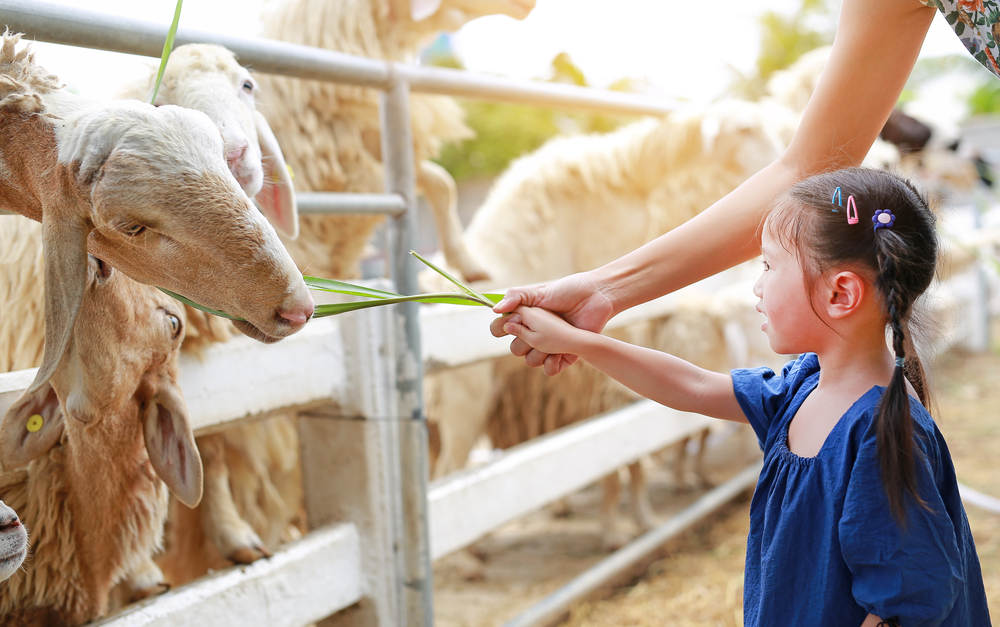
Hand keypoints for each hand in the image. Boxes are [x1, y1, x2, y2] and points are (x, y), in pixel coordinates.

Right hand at [491, 272, 613, 374]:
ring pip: (530, 361)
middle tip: (538, 327)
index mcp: (525, 317)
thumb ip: (515, 297)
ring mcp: (549, 345)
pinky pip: (550, 369)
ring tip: (554, 339)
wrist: (596, 297)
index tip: (511, 322)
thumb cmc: (568, 290)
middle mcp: (535, 333)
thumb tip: (494, 309)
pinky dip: (552, 364)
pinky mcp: (564, 355)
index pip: (501, 329)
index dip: (501, 328)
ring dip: (538, 352)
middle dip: (523, 340)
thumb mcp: (539, 291)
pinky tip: (560, 353)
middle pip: (515, 348)